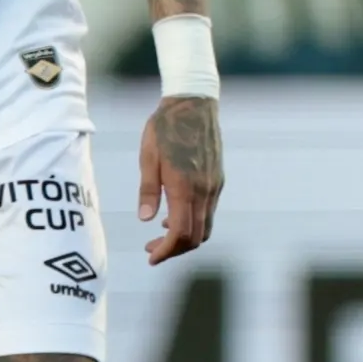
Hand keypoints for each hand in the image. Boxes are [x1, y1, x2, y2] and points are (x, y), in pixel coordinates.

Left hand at [137, 96, 222, 266]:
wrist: (193, 103)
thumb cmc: (165, 127)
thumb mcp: (148, 156)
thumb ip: (148, 190)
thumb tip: (144, 219)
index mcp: (184, 186)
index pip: (180, 233)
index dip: (166, 251)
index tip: (151, 257)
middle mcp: (204, 191)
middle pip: (195, 237)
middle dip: (174, 250)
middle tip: (151, 250)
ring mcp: (214, 186)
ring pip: (205, 227)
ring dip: (184, 238)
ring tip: (160, 236)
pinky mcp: (217, 180)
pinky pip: (208, 212)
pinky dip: (193, 222)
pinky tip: (174, 215)